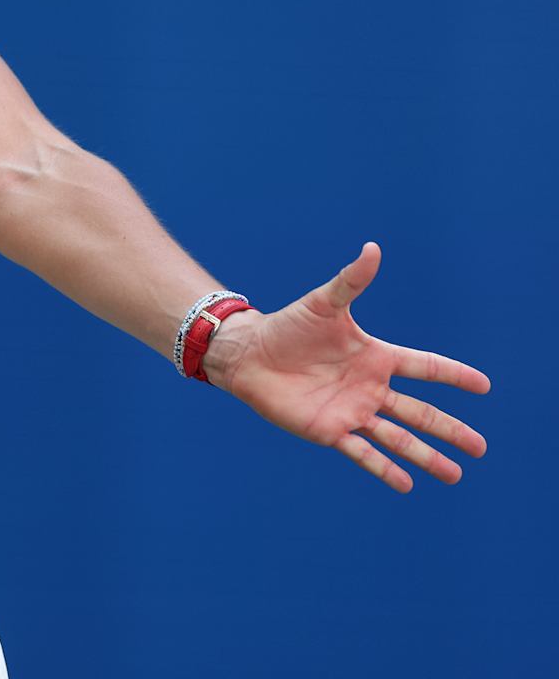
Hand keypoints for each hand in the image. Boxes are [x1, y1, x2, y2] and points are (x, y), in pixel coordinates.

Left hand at [206, 242, 490, 492]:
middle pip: (420, 412)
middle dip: (450, 429)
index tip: (483, 385)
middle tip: (481, 447)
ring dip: (427, 456)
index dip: (453, 375)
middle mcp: (370, 388)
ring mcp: (352, 411)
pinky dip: (384, 468)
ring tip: (455, 474)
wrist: (250, 353)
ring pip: (398, 438)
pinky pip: (362, 453)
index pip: (424, 368)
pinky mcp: (329, 429)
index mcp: (375, 357)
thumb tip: (373, 248)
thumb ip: (351, 281)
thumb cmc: (288, 325)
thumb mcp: (324, 303)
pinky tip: (406, 484)